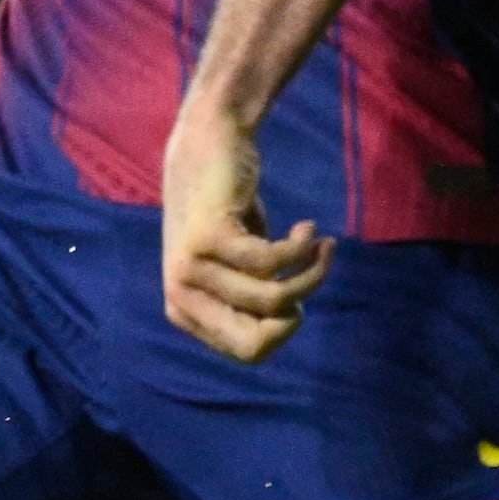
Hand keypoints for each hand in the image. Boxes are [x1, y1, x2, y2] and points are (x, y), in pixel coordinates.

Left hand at [159, 96, 331, 363]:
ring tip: (319, 245)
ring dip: (313, 272)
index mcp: (185, 310)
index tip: (297, 296)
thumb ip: (254, 303)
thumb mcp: (241, 270)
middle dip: (299, 309)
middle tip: (310, 271)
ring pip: (275, 298)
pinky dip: (303, 248)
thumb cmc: (231, 214)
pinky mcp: (209, 236)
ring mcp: (189, 266)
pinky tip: (308, 228)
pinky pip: (274, 263)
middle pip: (262, 337)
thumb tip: (284, 326)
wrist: (209, 147)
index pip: (250, 352)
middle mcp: (180, 294)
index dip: (285, 329)